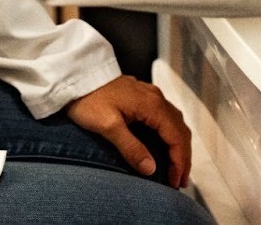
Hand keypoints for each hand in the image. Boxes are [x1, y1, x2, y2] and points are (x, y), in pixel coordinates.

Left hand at [66, 75, 191, 188]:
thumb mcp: (108, 127)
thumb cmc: (89, 100)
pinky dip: (171, 134)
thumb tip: (151, 169)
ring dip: (179, 146)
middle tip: (181, 181)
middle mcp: (157, 98)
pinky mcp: (143, 96)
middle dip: (183, 157)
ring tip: (177, 167)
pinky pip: (167, 117)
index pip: (176, 137)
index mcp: (152, 106)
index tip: (176, 182)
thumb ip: (131, 148)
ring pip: (175, 123)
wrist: (77, 76)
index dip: (179, 162)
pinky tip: (166, 144)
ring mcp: (151, 95)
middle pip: (180, 130)